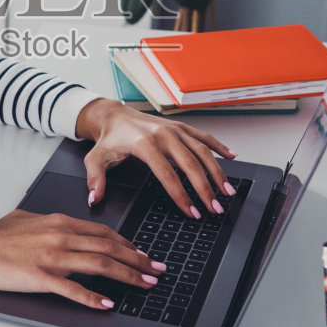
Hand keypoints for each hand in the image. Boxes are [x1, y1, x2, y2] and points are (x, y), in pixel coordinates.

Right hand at [0, 210, 166, 309]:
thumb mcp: (26, 219)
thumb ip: (49, 222)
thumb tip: (62, 225)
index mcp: (59, 222)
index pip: (104, 232)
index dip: (128, 244)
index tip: (143, 254)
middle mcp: (61, 236)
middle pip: (110, 248)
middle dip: (138, 260)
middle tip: (157, 270)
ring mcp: (53, 257)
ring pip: (100, 265)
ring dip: (128, 276)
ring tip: (146, 284)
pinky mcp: (42, 278)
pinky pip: (74, 289)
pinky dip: (94, 297)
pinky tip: (108, 303)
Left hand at [75, 98, 236, 219]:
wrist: (115, 115)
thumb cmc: (109, 139)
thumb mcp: (96, 159)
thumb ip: (95, 179)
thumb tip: (94, 198)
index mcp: (145, 144)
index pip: (167, 174)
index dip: (181, 195)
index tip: (192, 212)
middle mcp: (164, 134)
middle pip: (190, 164)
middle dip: (206, 188)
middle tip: (215, 208)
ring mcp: (175, 129)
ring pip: (202, 151)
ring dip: (217, 172)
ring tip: (228, 191)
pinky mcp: (181, 127)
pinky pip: (204, 137)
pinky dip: (219, 146)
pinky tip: (232, 158)